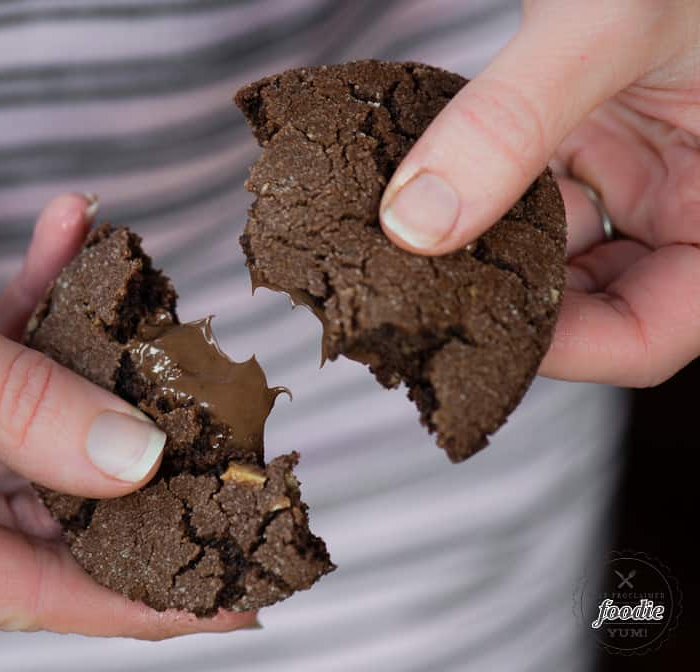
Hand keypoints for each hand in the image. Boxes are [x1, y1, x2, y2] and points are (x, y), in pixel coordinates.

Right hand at [0, 127, 254, 636]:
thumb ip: (18, 400)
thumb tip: (134, 462)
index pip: (10, 592)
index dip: (126, 601)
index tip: (221, 603)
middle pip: (22, 520)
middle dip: (121, 478)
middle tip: (221, 465)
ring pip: (13, 439)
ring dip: (77, 371)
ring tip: (155, 332)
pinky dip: (25, 317)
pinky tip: (69, 242)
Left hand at [379, 0, 699, 386]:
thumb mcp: (609, 20)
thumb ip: (511, 122)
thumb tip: (415, 224)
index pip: (663, 330)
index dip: (574, 351)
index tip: (480, 335)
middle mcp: (693, 191)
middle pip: (604, 301)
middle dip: (519, 305)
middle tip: (432, 300)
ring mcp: (645, 161)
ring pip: (561, 252)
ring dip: (491, 253)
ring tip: (421, 252)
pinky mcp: (597, 129)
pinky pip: (539, 192)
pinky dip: (485, 199)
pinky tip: (433, 192)